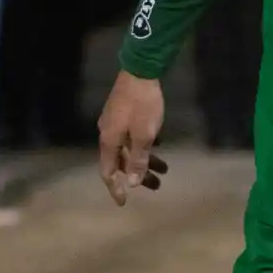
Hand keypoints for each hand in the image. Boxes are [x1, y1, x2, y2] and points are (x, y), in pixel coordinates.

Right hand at [98, 71, 167, 205]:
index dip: (116, 188)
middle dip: (137, 175)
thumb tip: (131, 183)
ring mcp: (114, 121)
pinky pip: (132, 135)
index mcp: (109, 141)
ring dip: (145, 159)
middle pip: (120, 161)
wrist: (141, 70)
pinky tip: (159, 144)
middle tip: (157, 186)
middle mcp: (107, 133)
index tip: (124, 202)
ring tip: (165, 168)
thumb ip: (138, 159)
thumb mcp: (144, 135)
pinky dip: (144, 145)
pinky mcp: (124, 111)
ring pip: (128, 147)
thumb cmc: (143, 104)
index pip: (108, 171)